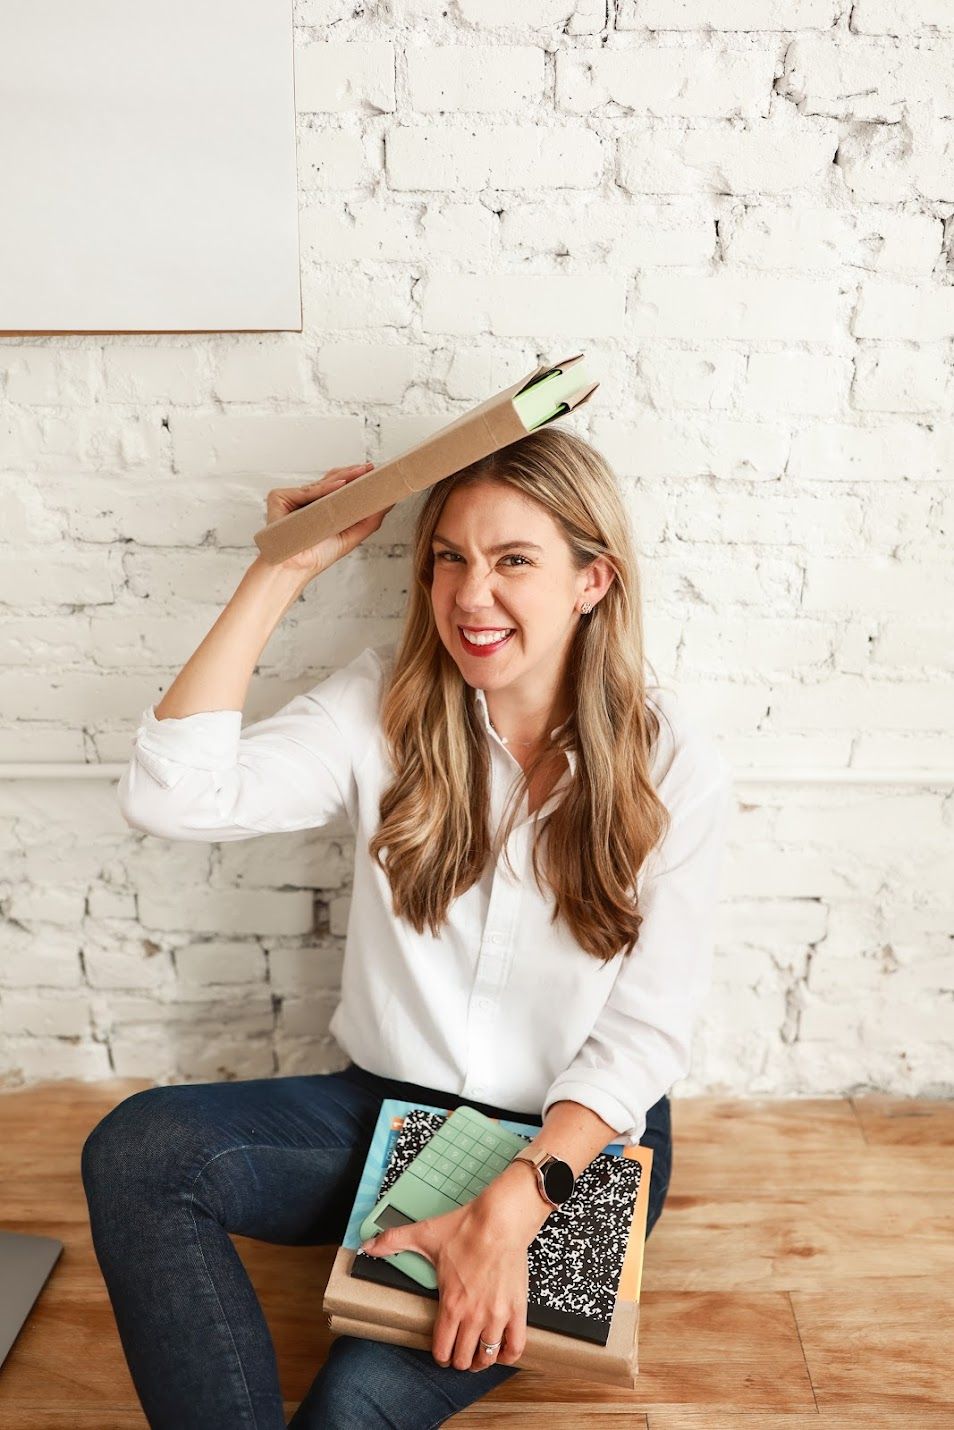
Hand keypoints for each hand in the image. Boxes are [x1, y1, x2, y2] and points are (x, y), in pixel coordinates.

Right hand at [263, 463, 394, 582]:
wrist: (295, 568)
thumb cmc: (318, 555)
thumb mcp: (351, 535)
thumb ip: (370, 519)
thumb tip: (390, 502)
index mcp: (320, 505)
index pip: (340, 486)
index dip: (357, 479)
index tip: (375, 471)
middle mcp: (306, 499)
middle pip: (331, 481)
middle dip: (353, 474)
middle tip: (372, 468)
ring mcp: (292, 497)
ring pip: (321, 483)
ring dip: (344, 477)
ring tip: (363, 472)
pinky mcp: (279, 497)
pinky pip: (307, 491)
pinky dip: (324, 489)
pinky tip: (341, 484)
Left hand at [361, 1195, 530, 1371]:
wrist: (500, 1220)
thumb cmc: (466, 1228)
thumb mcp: (424, 1235)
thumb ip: (393, 1242)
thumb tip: (369, 1246)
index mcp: (451, 1305)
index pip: (442, 1350)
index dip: (440, 1356)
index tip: (441, 1352)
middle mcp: (474, 1315)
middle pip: (464, 1359)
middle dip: (459, 1360)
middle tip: (459, 1353)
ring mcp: (497, 1315)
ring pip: (488, 1357)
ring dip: (481, 1360)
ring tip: (478, 1356)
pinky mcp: (517, 1309)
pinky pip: (515, 1346)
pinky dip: (509, 1355)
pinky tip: (502, 1352)